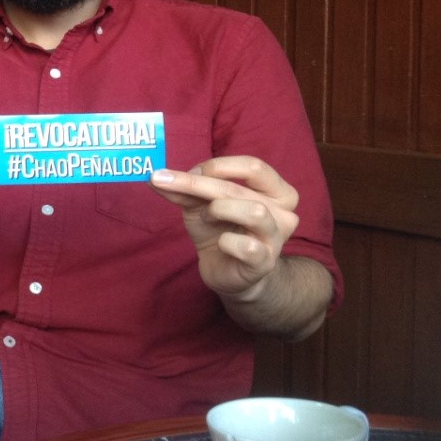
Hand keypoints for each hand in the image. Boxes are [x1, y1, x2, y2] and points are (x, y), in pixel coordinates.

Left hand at [150, 156, 298, 302]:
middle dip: (198, 183)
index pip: (253, 167)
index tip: (188, 172)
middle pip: (240, 188)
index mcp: (275, 191)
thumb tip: (157, 176)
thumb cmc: (220, 231)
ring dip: (219, 210)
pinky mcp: (264, 262)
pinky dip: (228, 241)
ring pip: (254, 212)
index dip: (218, 165)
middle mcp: (283, 212)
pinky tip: (221, 243)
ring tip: (206, 217)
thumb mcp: (200, 205)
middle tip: (165, 181)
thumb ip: (184, 189)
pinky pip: (247, 246)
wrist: (228, 274)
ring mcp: (275, 238)